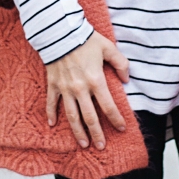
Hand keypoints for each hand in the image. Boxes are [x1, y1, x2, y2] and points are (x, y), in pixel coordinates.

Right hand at [46, 31, 128, 150]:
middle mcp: (80, 89)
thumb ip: (120, 63)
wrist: (60, 32)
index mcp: (96, 81)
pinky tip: (52, 124)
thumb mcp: (108, 48)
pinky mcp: (53, 85)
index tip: (121, 128)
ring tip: (83, 144)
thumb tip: (127, 78)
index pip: (108, 106)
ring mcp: (65, 89)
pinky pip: (52, 102)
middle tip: (101, 146)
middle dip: (97, 134)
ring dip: (78, 131)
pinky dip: (51, 114)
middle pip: (90, 117)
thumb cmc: (85, 39)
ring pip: (72, 115)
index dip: (116, 119)